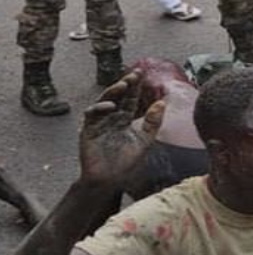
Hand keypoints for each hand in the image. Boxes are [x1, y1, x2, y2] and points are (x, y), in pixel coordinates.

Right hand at [80, 71, 164, 188]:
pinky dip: (100, 108)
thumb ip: (153, 122)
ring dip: (113, 91)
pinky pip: (91, 114)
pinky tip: (110, 105)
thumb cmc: (126, 163)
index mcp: (124, 119)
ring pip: (104, 101)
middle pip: (118, 96)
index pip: (130, 99)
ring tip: (124, 84)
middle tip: (135, 74)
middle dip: (126, 84)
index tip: (143, 74)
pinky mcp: (88, 130)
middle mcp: (111, 118)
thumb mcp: (145, 141)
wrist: (110, 180)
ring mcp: (99, 123)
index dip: (136, 87)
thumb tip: (161, 103)